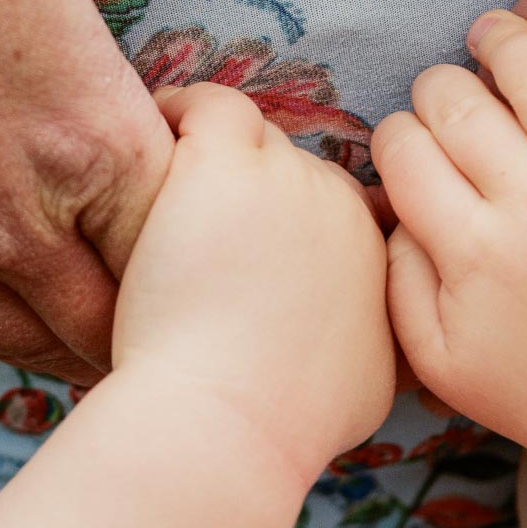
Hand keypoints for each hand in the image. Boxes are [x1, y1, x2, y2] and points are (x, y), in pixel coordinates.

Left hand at [115, 85, 393, 474]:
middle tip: (201, 222)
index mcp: (374, 247)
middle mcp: (339, 200)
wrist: (228, 421)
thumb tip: (357, 325)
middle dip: (251, 189)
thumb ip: (371, 334)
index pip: (329, 204)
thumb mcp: (368, 381)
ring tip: (168, 178)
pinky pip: (209, 106)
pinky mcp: (224, 162)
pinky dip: (179, 112)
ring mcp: (285, 175)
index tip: (243, 242)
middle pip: (291, 166)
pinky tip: (152, 137)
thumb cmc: (284, 421)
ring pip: (252, 135)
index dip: (282, 219)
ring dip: (212, 152)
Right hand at [379, 9, 526, 489]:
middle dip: (439, 87)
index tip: (411, 139)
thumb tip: (391, 194)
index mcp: (476, 254)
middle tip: (447, 92)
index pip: (406, 149)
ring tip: (495, 35)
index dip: (397, 133)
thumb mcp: (438, 358)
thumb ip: (395, 275)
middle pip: (463, 105)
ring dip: (506, 41)